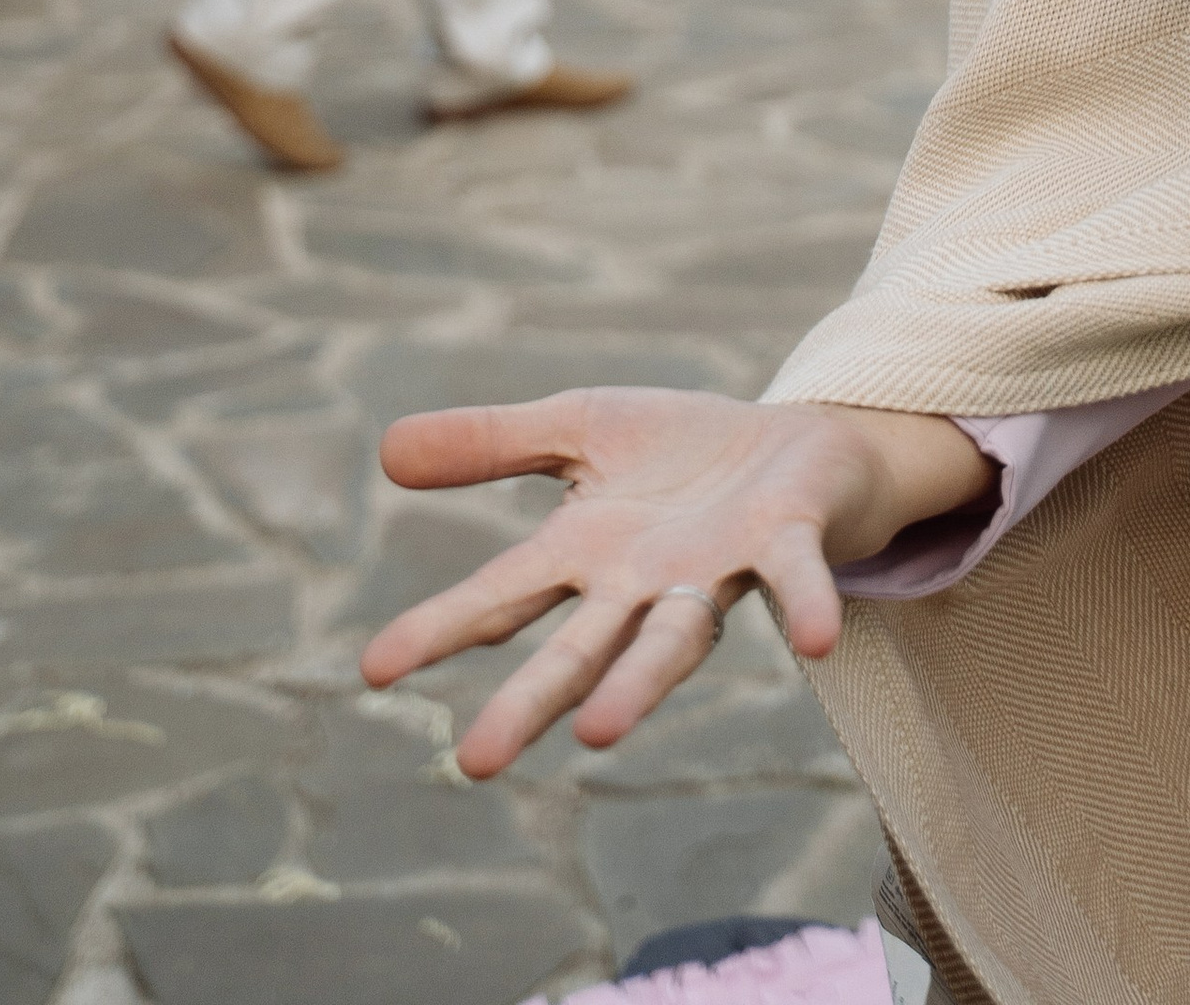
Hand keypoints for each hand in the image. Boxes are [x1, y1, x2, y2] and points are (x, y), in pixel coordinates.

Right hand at [360, 387, 987, 774]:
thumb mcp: (579, 427)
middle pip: (581, 650)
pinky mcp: (788, 540)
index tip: (373, 670)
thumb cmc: (684, 453)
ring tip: (598, 735)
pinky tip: (817, 637)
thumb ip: (492, 443)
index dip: (440, 628)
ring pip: (676, 638)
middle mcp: (647, 582)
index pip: (503, 595)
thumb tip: (384, 450)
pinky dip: (806, 603)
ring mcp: (718, 569)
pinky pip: (796, 577)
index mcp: (589, 553)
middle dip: (531, 702)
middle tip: (473, 761)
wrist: (802, 443)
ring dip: (641, 684)